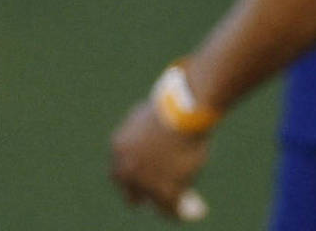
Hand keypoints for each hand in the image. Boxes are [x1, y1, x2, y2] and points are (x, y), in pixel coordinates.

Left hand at [108, 99, 210, 220]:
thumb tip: (150, 145)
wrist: (184, 110)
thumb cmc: (172, 106)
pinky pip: (172, 209)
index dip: (134, 178)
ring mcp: (144, 182)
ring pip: (155, 203)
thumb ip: (142, 135)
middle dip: (144, 195)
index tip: (145, 182)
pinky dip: (183, 210)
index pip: (120, 173)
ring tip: (183, 204)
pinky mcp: (164, 191)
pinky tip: (196, 209)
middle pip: (131, 193)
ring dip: (167, 204)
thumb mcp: (148, 117)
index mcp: (119, 147)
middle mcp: (126, 168)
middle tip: (159, 195)